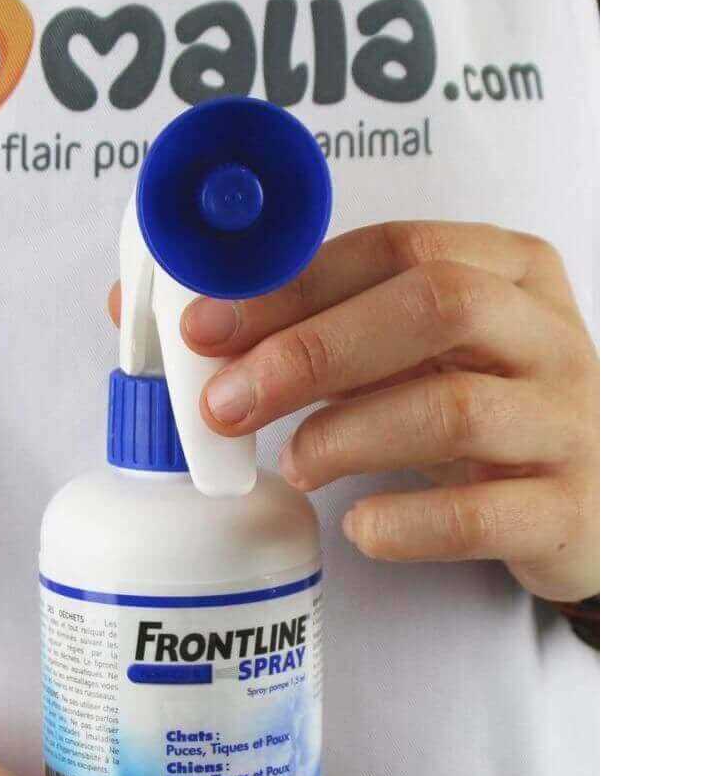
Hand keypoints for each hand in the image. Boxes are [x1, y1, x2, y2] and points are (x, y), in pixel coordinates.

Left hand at [114, 221, 598, 602]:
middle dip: (311, 350)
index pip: (395, 248)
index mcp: (507, 271)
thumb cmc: (485, 409)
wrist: (595, 502)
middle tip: (228, 401)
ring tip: (294, 464)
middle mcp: (546, 335)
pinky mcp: (566, 507)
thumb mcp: (419, 353)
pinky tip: (360, 527)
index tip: (206, 328)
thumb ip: (324, 330)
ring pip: (452, 408)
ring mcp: (566, 421)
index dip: (292, 284)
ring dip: (346, 435)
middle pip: (432, 307)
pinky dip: (403, 523)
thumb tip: (181, 323)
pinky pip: (479, 514)